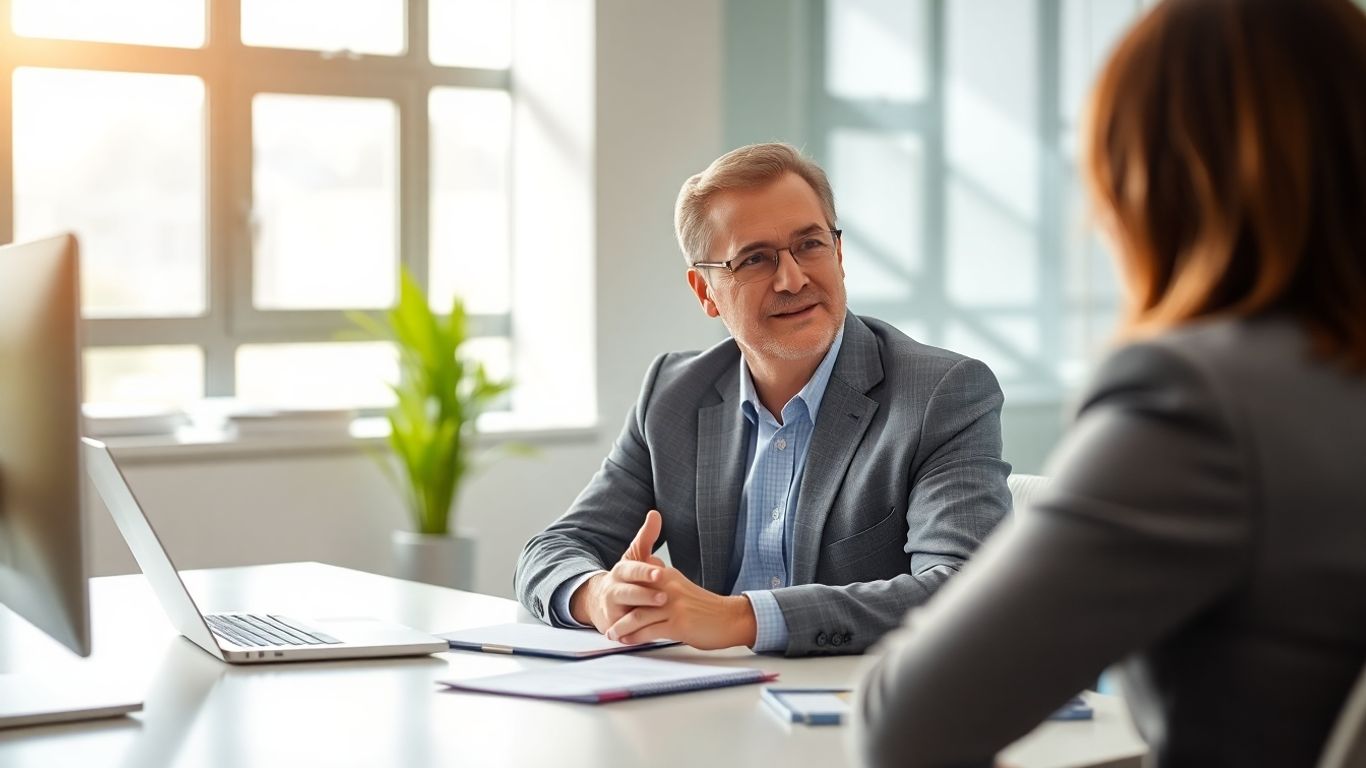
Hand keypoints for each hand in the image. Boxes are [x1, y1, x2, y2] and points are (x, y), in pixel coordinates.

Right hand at [569, 510, 667, 630]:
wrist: (601, 602)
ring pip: (626, 612)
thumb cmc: (627, 578)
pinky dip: (633, 635)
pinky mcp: (614, 628)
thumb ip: (646, 537)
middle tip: (663, 597)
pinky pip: (624, 632)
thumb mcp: (634, 557)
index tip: (660, 573)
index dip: (645, 572)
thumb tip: (655, 513)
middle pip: (627, 592)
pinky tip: (646, 636)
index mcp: (621, 571)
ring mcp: (612, 610)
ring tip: (657, 616)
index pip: (632, 569)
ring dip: (641, 615)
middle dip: (644, 595)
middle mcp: (614, 589)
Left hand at [605, 566, 757, 650]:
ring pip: (637, 615)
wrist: (730, 618)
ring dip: (622, 627)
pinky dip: (635, 638)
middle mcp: (668, 588)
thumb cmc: (705, 608)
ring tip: (613, 635)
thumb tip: (644, 591)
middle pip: (633, 597)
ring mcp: (673, 606)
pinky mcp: (678, 624)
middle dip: (618, 611)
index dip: (623, 594)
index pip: (637, 581)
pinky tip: (629, 642)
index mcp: (668, 577)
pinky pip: (649, 631)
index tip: (613, 605)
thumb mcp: (682, 589)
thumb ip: (663, 587)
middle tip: (607, 623)